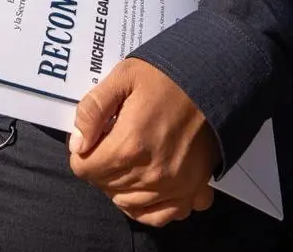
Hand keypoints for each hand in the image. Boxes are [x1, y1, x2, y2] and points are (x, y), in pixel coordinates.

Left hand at [68, 58, 217, 226]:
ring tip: (131, 159)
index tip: (97, 136)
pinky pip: (162, 215)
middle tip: (115, 142)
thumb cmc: (167, 77)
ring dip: (122, 185)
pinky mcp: (192, 190)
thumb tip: (77, 144)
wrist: (215, 81)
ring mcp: (172, 186)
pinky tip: (150, 185)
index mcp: (129, 145)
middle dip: (102, 166)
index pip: (84, 168)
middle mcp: (150, 173)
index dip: (84, 151)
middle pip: (105, 185)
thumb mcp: (123, 78)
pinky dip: (151, 205)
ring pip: (128, 203)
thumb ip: (93, 110)